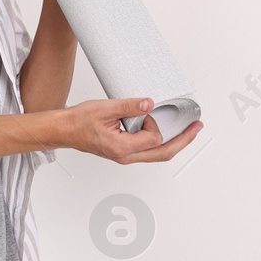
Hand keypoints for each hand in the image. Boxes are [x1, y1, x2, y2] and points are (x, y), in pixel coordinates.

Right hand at [59, 97, 201, 163]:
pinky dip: (159, 141)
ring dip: (173, 142)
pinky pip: (148, 150)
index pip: (153, 138)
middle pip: (163, 154)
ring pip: (157, 154)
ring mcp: (125, 156)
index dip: (153, 122)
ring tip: (186, 132)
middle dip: (183, 140)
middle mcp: (125, 156)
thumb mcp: (105, 109)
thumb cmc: (78, 121)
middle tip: (197, 128)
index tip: (144, 111)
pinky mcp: (123, 151)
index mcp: (122, 148)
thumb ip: (129, 107)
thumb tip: (149, 104)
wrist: (63, 130)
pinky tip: (164, 133)